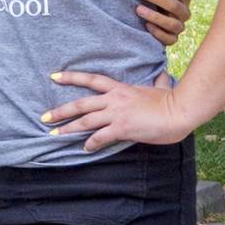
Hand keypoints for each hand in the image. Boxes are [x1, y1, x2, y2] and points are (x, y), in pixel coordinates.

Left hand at [41, 69, 193, 151]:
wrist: (180, 111)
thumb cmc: (172, 101)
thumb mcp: (160, 89)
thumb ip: (157, 83)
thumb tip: (162, 77)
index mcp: (120, 89)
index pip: (91, 79)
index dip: (71, 77)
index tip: (54, 76)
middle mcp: (113, 99)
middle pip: (80, 104)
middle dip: (60, 111)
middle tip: (44, 117)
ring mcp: (116, 114)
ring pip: (85, 121)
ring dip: (68, 128)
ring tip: (54, 134)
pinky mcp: (122, 128)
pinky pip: (100, 137)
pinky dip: (90, 143)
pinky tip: (85, 148)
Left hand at [134, 0, 191, 46]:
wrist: (154, 15)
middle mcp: (184, 12)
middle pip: (174, 5)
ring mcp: (179, 26)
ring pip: (173, 24)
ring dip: (155, 16)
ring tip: (138, 9)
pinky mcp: (172, 39)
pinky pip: (170, 39)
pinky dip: (159, 33)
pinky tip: (146, 26)